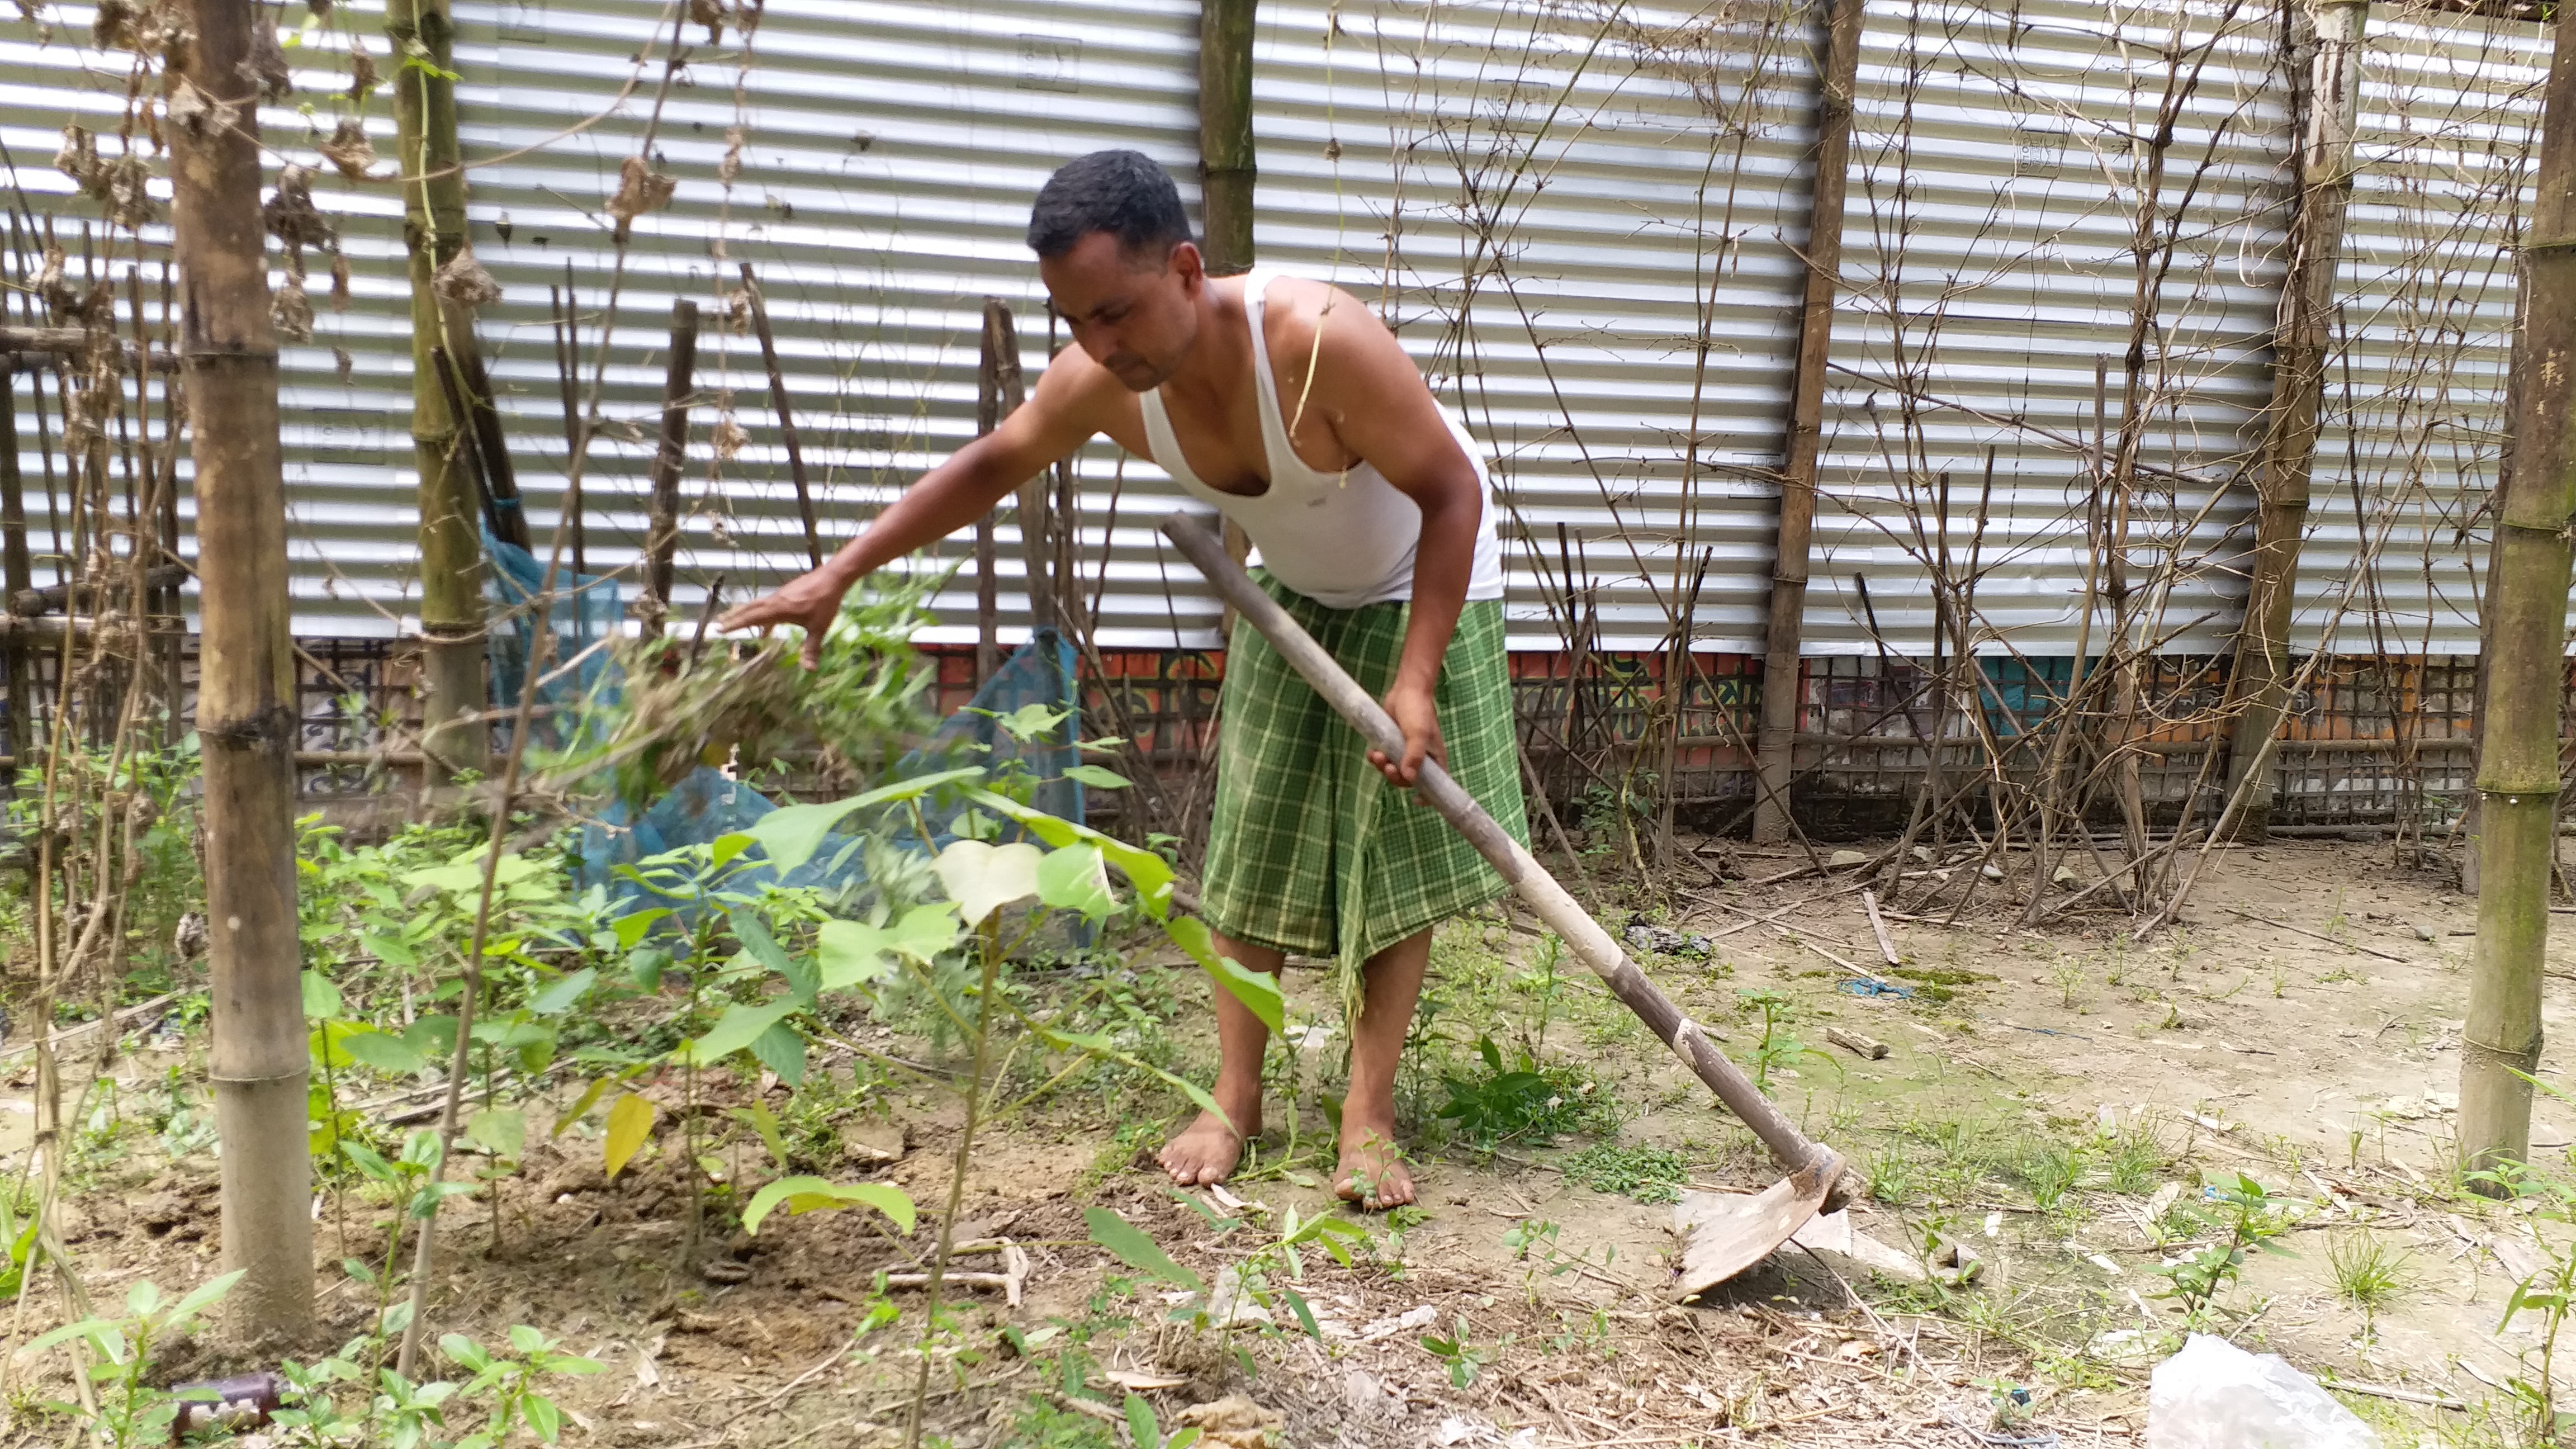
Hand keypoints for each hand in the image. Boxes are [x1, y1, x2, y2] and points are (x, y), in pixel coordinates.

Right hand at [718, 568, 847, 668]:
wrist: (832, 578)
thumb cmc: (824, 603)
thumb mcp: (818, 628)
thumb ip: (812, 648)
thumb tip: (810, 670)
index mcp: (778, 609)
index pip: (751, 618)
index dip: (735, 624)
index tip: (720, 629)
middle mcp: (774, 601)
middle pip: (749, 609)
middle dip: (733, 617)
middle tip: (717, 624)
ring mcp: (779, 596)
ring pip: (756, 605)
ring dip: (744, 613)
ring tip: (733, 620)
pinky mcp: (786, 593)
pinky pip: (766, 604)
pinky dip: (760, 613)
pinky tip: (766, 625)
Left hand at [1368, 680, 1443, 789]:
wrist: (1406, 690)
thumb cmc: (1418, 711)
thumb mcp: (1418, 734)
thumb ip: (1414, 756)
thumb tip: (1409, 778)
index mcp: (1434, 758)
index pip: (1436, 784)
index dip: (1428, 796)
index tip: (1416, 800)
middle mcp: (1421, 758)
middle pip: (1408, 780)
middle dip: (1396, 777)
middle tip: (1387, 766)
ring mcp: (1405, 752)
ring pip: (1394, 770)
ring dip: (1383, 767)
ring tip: (1376, 756)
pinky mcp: (1392, 744)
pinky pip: (1384, 759)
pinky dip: (1377, 759)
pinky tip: (1371, 753)